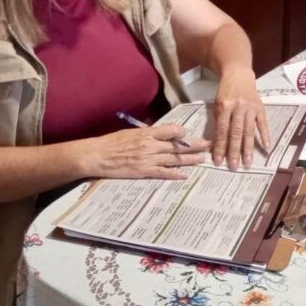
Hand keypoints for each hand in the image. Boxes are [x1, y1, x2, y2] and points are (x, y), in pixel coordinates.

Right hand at [84, 125, 210, 179]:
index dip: (181, 132)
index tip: (187, 134)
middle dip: (194, 146)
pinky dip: (175, 174)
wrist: (97, 155)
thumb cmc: (112, 142)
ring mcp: (148, 159)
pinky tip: (185, 175)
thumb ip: (148, 133)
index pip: (171, 130)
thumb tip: (162, 134)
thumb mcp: (131, 132)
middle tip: (208, 145)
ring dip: (190, 160)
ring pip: (174, 159)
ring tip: (202, 160)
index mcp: (147, 133)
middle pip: (177, 145)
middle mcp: (150, 145)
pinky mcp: (144, 172)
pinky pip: (163, 173)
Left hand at [213, 66, 270, 169]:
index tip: (218, 161)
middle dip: (234, 152)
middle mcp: (238, 108)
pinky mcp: (260, 108)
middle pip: (236, 133)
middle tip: (233, 167)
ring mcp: (251, 108)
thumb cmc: (225, 91)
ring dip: (248, 148)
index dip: (220, 147)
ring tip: (248, 162)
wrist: (239, 74)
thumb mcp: (217, 104)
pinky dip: (265, 136)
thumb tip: (218, 144)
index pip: (222, 131)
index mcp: (224, 107)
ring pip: (249, 131)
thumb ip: (219, 122)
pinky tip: (266, 148)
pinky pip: (263, 124)